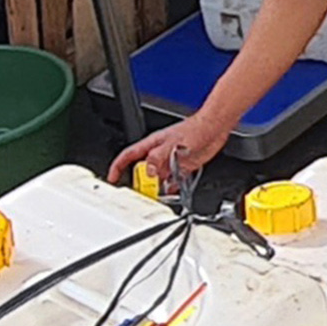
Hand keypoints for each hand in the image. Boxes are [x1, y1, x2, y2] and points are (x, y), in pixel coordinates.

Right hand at [108, 111, 229, 187]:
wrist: (213, 129)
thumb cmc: (194, 129)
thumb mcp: (172, 143)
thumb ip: (158, 157)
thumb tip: (148, 171)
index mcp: (152, 145)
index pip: (128, 156)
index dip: (118, 167)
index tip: (112, 178)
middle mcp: (159, 155)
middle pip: (142, 172)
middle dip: (140, 183)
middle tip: (142, 193)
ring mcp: (170, 162)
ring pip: (157, 179)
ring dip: (156, 188)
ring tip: (156, 196)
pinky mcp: (182, 168)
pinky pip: (173, 181)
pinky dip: (171, 188)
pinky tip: (172, 192)